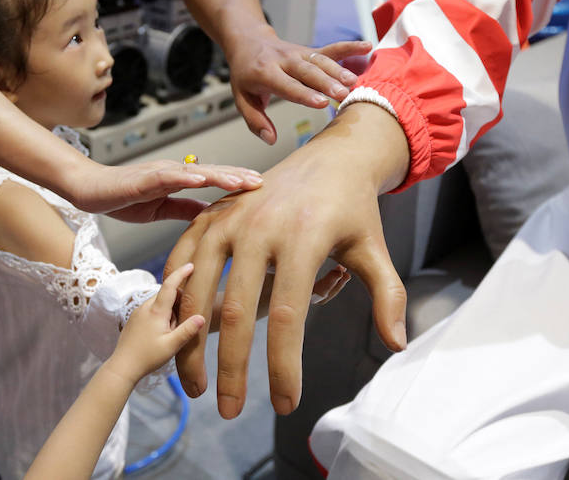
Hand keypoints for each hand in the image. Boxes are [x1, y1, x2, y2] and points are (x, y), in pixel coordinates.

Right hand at [72, 161, 263, 222]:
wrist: (91, 190)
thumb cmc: (123, 198)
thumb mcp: (161, 208)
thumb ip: (184, 208)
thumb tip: (209, 214)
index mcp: (178, 179)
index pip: (214, 180)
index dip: (237, 181)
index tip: (261, 187)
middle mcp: (173, 171)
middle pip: (212, 172)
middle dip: (238, 177)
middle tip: (263, 182)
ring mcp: (159, 172)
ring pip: (195, 172)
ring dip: (220, 176)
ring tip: (242, 181)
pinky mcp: (143, 178)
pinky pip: (167, 177)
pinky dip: (185, 177)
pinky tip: (201, 179)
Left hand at [104, 263, 205, 383]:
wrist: (122, 367)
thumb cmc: (148, 357)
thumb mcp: (171, 346)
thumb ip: (187, 331)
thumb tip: (201, 316)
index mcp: (156, 311)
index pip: (170, 285)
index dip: (181, 273)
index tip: (191, 265)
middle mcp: (145, 307)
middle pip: (167, 296)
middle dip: (178, 304)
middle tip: (180, 326)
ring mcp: (138, 312)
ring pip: (160, 304)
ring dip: (170, 313)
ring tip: (170, 334)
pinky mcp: (134, 319)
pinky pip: (152, 311)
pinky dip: (161, 317)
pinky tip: (161, 335)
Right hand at [167, 103, 409, 418]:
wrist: (327, 157)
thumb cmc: (351, 207)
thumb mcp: (373, 248)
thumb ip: (386, 295)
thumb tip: (394, 344)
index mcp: (301, 237)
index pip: (289, 314)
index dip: (284, 364)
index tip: (285, 403)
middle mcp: (258, 227)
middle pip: (236, 310)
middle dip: (231, 367)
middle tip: (230, 410)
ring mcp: (227, 219)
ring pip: (197, 289)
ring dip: (191, 340)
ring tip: (194, 385)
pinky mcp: (209, 215)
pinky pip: (181, 259)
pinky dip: (173, 297)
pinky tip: (175, 331)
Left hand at [224, 30, 371, 143]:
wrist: (248, 42)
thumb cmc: (246, 75)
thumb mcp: (242, 98)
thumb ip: (255, 120)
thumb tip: (270, 140)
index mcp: (265, 72)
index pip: (287, 85)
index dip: (305, 94)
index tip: (322, 103)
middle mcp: (284, 60)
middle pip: (308, 71)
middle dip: (326, 82)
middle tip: (343, 94)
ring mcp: (299, 53)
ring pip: (320, 60)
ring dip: (338, 70)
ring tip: (355, 82)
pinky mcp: (309, 50)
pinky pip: (330, 48)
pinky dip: (348, 47)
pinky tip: (367, 47)